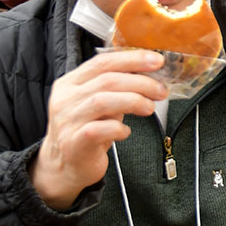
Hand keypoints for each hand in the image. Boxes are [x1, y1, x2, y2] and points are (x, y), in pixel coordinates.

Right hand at [31, 50, 168, 209]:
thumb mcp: (98, 103)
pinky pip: (98, 130)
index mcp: (70, 83)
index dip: (132, 59)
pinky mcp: (73, 143)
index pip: (102, 62)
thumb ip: (116, 88)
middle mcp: (65, 99)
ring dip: (133, 101)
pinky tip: (126, 131)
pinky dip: (118, 128)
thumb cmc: (86, 130)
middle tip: (161, 90)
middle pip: (107, 80)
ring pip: (102, 101)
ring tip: (149, 108)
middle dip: (140, 82)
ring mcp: (67, 121)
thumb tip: (150, 74)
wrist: (64, 166)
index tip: (157, 61)